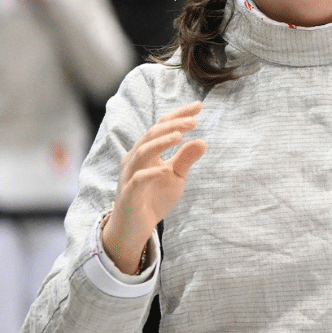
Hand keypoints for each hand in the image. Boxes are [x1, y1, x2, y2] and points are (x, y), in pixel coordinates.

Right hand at [102, 102, 206, 273]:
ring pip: (142, 152)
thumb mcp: (176, 176)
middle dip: (172, 125)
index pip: (161, 127)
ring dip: (160, 142)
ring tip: (180, 137)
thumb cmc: (154, 197)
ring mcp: (130, 175)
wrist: (135, 227)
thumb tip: (203, 141)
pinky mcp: (129, 194)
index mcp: (146, 151)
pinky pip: (137, 180)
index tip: (199, 106)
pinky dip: (151, 173)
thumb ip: (186, 159)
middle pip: (151, 135)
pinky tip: (166, 170)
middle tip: (194, 121)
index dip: (179, 115)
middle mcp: (135, 159)